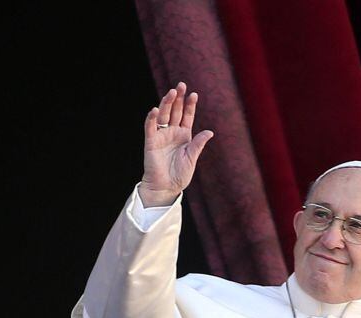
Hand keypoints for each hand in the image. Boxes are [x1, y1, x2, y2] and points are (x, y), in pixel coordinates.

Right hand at [139, 82, 213, 206]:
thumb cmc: (180, 175)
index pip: (187, 116)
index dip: (190, 105)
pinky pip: (150, 127)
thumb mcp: (192, 158)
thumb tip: (210, 132)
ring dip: (166, 103)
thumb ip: (198, 144)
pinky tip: (155, 110)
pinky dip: (152, 118)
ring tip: (171, 92)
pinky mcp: (151, 142)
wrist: (166, 188)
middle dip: (178, 98)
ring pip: (163, 115)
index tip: (194, 94)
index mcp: (184, 135)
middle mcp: (172, 132)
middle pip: (175, 111)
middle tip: (181, 85)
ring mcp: (161, 136)